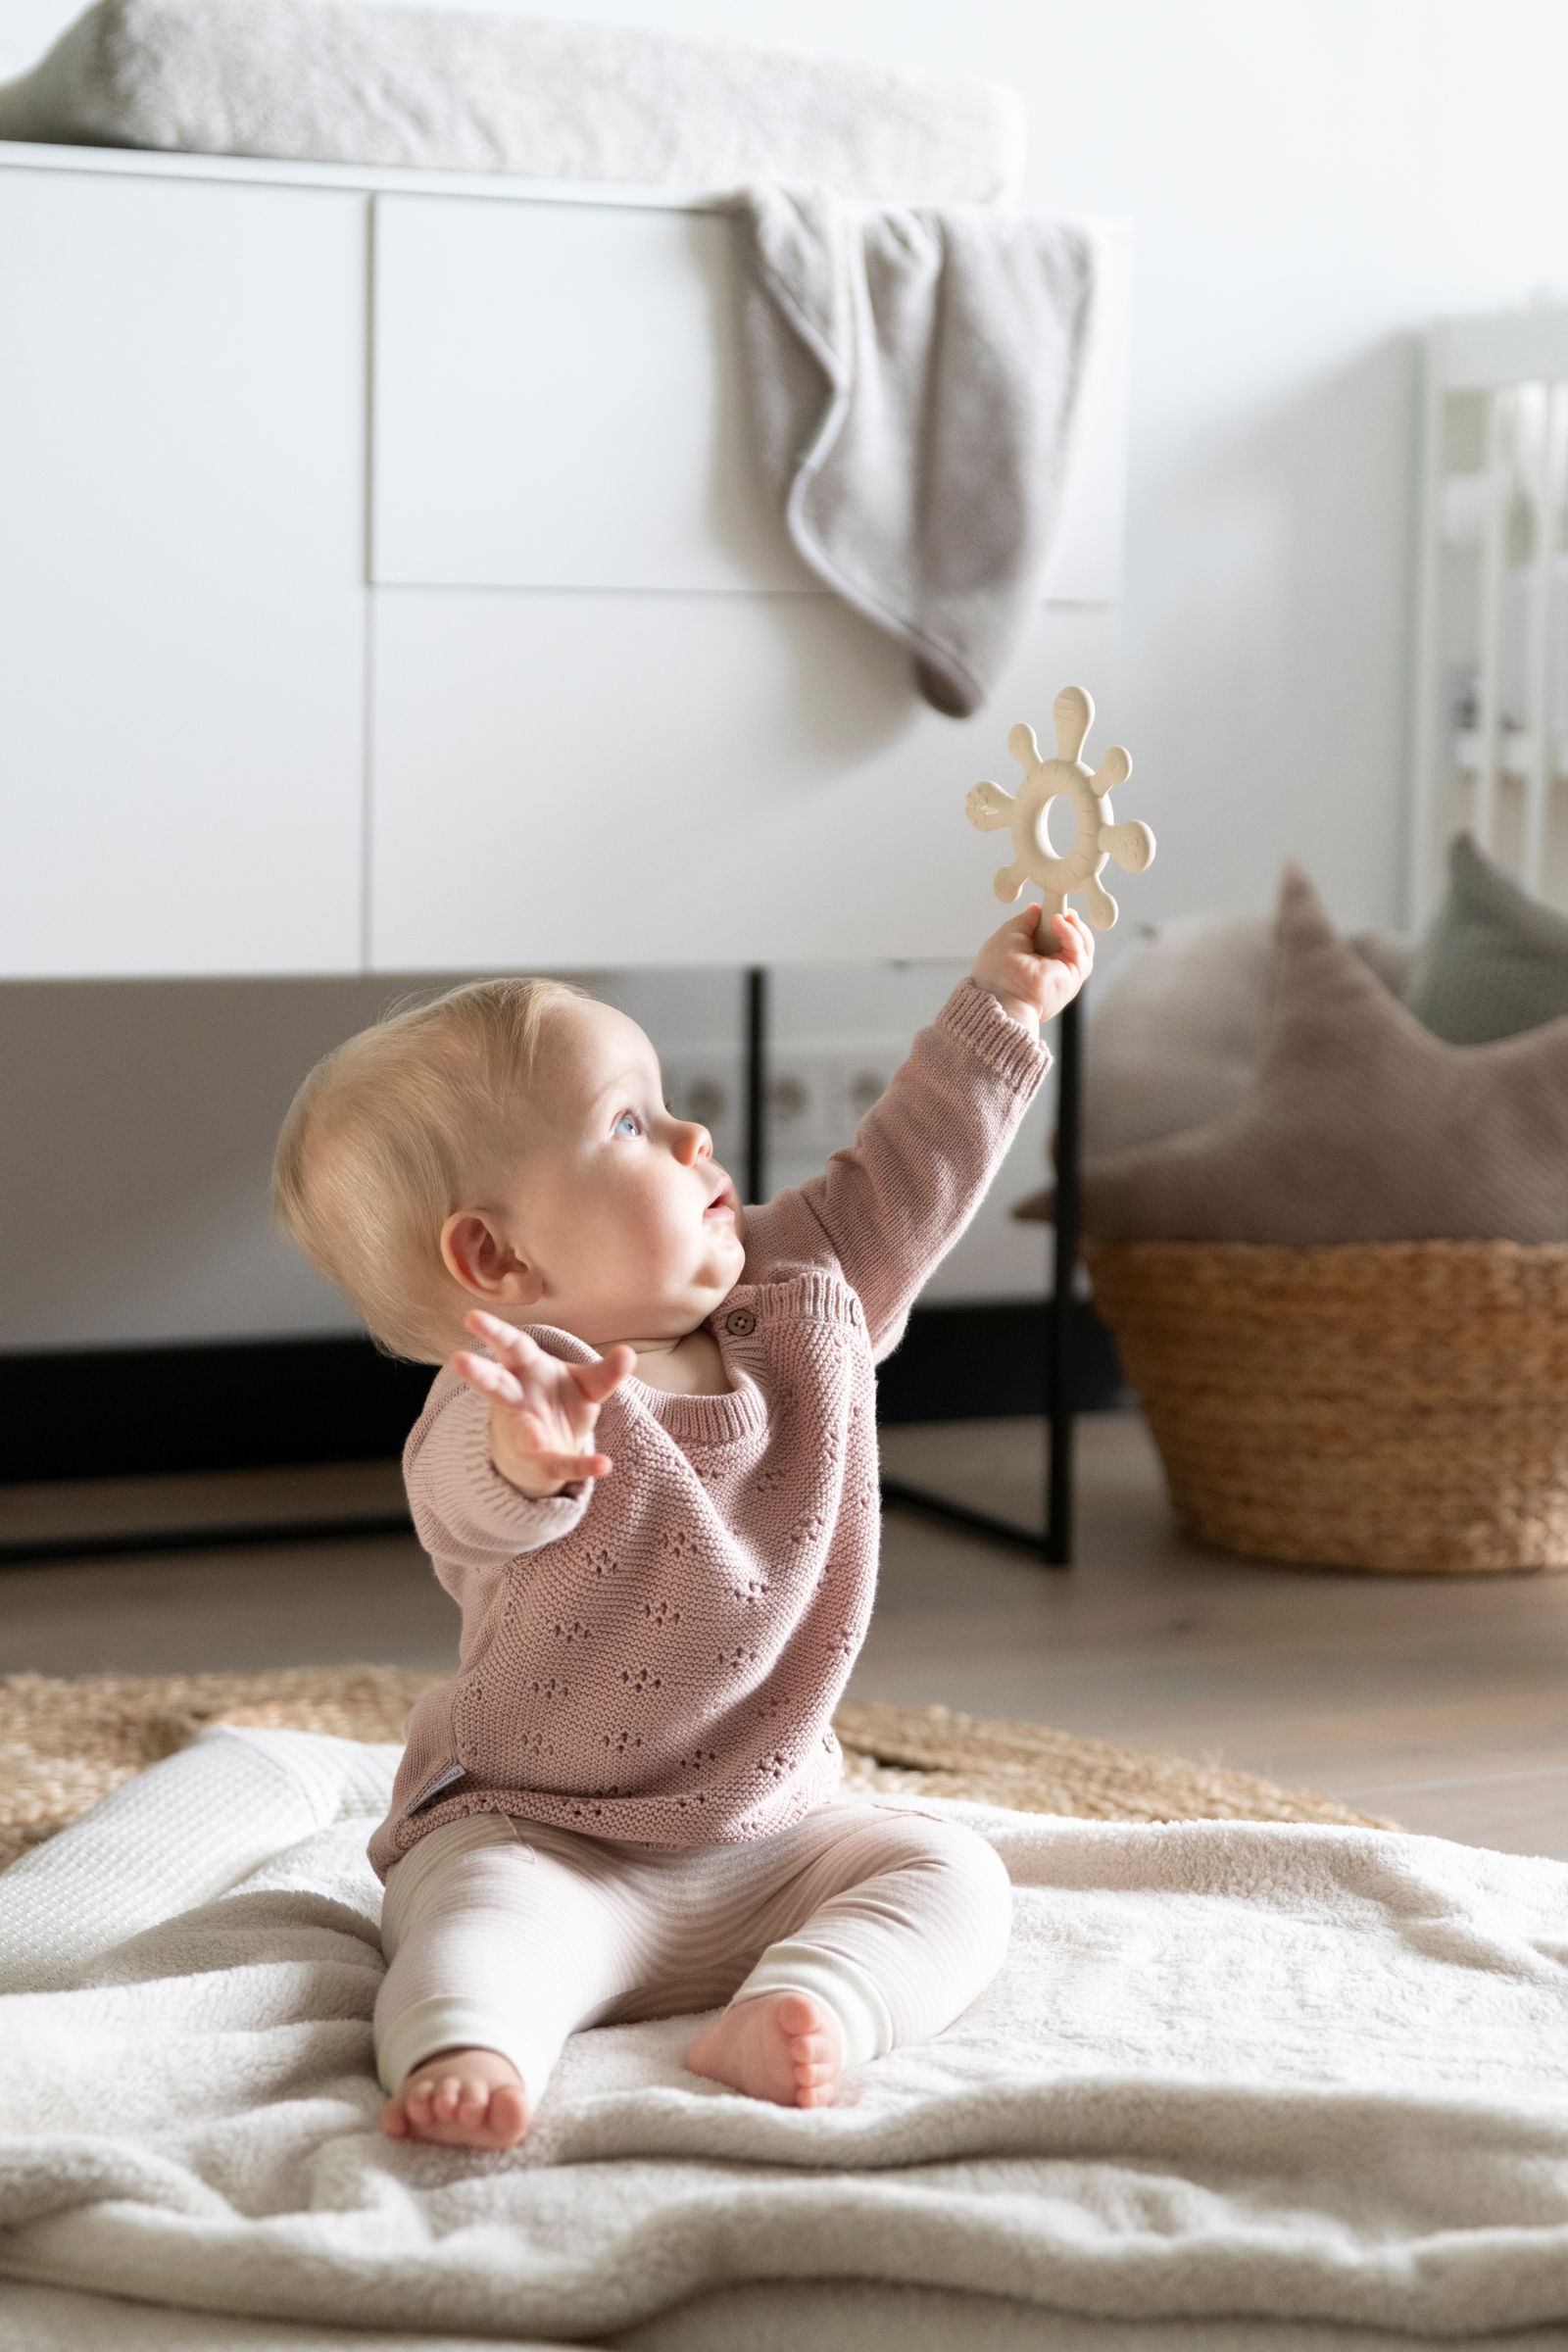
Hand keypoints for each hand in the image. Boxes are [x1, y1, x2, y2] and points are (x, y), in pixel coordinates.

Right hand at [451, 1310, 634, 1496]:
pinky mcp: (544, 1460)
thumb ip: (606, 1371)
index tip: (471, 1317)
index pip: (511, 1346)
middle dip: (479, 1373)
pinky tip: (604, 1465)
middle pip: (495, 1384)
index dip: (493, 1332)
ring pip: (521, 1433)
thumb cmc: (560, 1402)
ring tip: (535, 1441)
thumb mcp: (586, 1383)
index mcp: (527, 1370)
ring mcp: (525, 1431)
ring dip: (527, 1436)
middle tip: (459, 1360)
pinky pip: (561, 1463)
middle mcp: (518, 1400)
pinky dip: (582, 1465)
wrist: (544, 1451)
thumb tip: (629, 1353)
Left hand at [972, 904, 1093, 1031]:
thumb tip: (1036, 909)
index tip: (1052, 907)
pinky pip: (1079, 951)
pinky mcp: (1073, 978)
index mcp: (1037, 963)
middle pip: (1074, 942)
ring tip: (1060, 915)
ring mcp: (1065, 975)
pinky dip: (1071, 933)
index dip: (1057, 923)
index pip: (1055, 939)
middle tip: (1062, 909)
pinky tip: (1058, 922)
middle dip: (1071, 923)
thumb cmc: (996, 970)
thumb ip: (1025, 921)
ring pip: (1083, 946)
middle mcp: (1053, 971)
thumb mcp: (1009, 935)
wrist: (998, 994)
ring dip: (1074, 926)